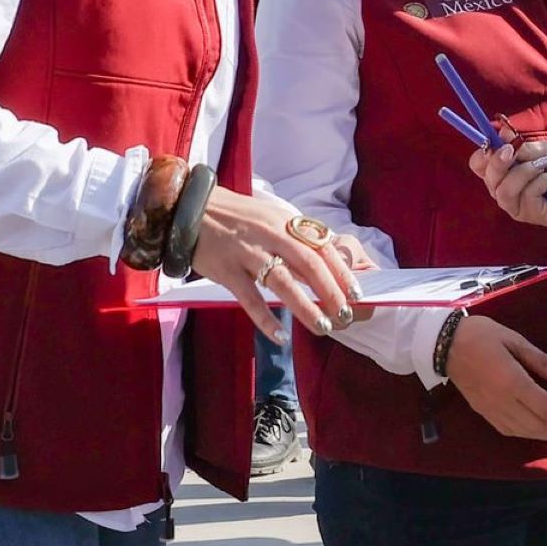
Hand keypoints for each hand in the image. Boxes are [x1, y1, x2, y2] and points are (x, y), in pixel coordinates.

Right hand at [192, 188, 369, 344]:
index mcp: (284, 222)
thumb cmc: (235, 217)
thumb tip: (324, 262)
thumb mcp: (269, 218)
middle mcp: (270, 235)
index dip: (342, 271)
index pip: (322, 247)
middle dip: (331, 292)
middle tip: (345, 314)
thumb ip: (293, 237)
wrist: (189, 209)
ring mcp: (247, 252)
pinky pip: (249, 298)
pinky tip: (280, 335)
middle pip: (309, 264)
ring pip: (283, 282)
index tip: (357, 293)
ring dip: (306, 307)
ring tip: (322, 326)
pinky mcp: (226, 269)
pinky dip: (265, 319)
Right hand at [444, 314, 546, 442]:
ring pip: (525, 431)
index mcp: (512, 382)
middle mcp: (503, 402)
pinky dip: (529, 434)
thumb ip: (539, 360)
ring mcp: (491, 410)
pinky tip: (540, 432)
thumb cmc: (481, 335)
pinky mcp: (483, 412)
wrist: (443, 344)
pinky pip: (510, 430)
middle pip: (539, 425)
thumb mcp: (514, 339)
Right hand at [470, 140, 546, 229]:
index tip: (493, 143)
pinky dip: (541, 182)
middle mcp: (506, 189)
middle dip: (498, 162)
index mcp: (505, 170)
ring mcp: (518, 204)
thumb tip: (503, 133)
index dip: (482, 155)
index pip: (478, 165)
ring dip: (524, 172)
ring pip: (504, 190)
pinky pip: (526, 197)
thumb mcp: (544, 149)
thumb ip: (522, 146)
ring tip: (544, 165)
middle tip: (513, 149)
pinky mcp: (532, 215)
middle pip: (488, 178)